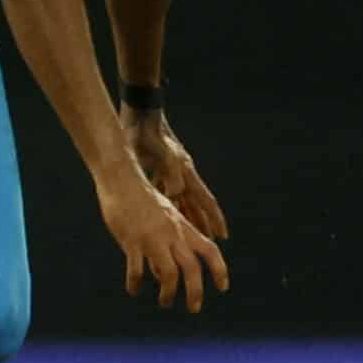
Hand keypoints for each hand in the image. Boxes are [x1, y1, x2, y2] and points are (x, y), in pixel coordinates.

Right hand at [95, 160, 229, 311]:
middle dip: (196, 292)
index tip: (223, 288)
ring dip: (168, 293)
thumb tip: (162, 276)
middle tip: (194, 309)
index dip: (220, 270)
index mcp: (183, 227)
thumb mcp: (163, 219)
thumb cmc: (140, 199)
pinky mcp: (132, 241)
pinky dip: (136, 284)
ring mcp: (152, 238)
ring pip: (169, 273)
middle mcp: (172, 234)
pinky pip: (137, 270)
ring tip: (165, 303)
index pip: (210, 250)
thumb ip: (166, 246)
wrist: (122, 179)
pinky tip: (133, 290)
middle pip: (192, 268)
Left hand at [123, 107, 228, 239]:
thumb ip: (170, 174)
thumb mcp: (162, 154)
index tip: (223, 235)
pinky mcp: (156, 170)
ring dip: (182, 219)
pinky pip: (162, 194)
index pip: (206, 201)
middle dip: (200, 225)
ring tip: (185, 237)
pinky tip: (159, 217)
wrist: (139, 117)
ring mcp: (169, 173)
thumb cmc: (152, 134)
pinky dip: (163, 207)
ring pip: (178, 202)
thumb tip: (174, 194)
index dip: (215, 219)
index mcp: (187, 173)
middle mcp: (181, 176)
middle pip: (194, 206)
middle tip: (206, 245)